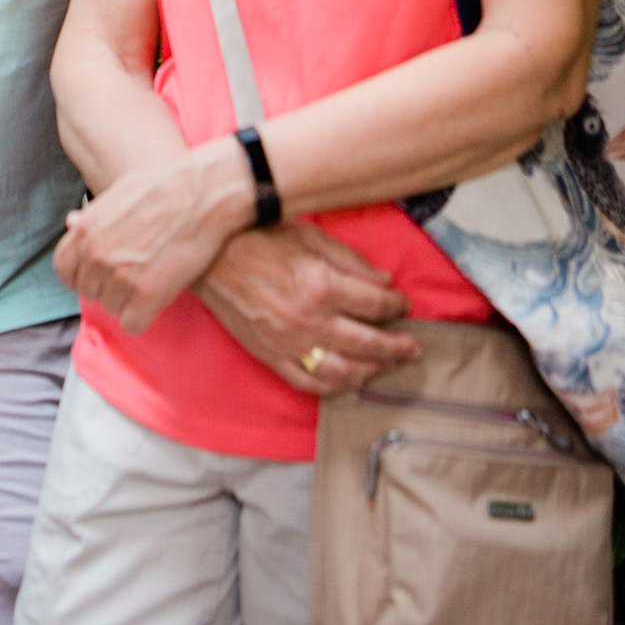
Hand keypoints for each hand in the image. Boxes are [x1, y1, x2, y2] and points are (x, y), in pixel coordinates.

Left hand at [54, 143, 254, 333]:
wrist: (202, 193)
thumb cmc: (164, 186)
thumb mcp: (119, 192)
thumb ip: (93, 215)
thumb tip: (71, 223)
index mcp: (85, 230)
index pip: (64, 269)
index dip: (80, 275)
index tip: (97, 276)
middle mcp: (96, 255)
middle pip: (90, 292)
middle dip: (108, 287)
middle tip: (134, 274)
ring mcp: (120, 276)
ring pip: (111, 308)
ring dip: (128, 300)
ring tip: (151, 279)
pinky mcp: (147, 295)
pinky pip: (132, 324)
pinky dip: (144, 315)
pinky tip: (157, 297)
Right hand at [196, 226, 419, 393]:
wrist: (211, 257)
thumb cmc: (260, 238)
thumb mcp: (311, 237)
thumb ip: (351, 261)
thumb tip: (386, 280)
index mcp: (322, 285)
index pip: (375, 305)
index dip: (397, 305)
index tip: (404, 304)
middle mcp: (310, 320)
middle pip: (368, 343)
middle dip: (397, 347)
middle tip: (413, 348)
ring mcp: (290, 344)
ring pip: (343, 371)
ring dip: (372, 372)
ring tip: (387, 367)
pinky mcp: (271, 357)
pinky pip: (308, 383)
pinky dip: (333, 387)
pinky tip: (349, 382)